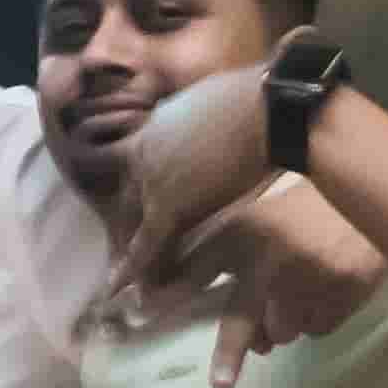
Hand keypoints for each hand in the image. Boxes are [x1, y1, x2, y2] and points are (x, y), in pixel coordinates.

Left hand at [96, 63, 274, 312]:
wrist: (270, 109)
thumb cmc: (256, 97)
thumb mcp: (210, 99)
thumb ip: (196, 117)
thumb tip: (206, 117)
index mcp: (154, 128)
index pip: (130, 164)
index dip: (130, 188)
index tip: (127, 204)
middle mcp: (143, 153)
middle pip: (123, 197)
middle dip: (120, 226)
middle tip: (116, 252)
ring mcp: (152, 180)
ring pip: (130, 222)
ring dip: (126, 251)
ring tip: (122, 280)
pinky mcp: (168, 206)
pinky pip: (145, 244)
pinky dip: (132, 269)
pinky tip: (119, 291)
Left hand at [178, 173, 387, 387]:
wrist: (370, 193)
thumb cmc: (301, 211)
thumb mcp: (252, 219)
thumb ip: (220, 258)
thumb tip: (198, 310)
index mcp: (241, 236)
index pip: (194, 271)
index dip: (167, 294)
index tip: (138, 312)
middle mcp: (270, 259)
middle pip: (242, 320)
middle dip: (229, 355)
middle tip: (220, 385)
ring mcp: (309, 278)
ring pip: (283, 332)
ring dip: (283, 326)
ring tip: (298, 293)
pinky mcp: (341, 291)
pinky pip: (317, 329)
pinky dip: (316, 319)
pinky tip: (325, 291)